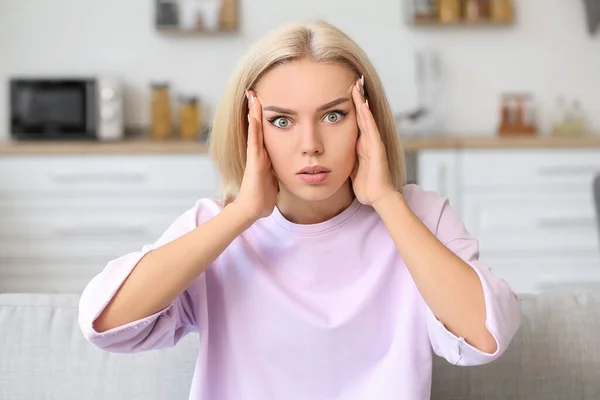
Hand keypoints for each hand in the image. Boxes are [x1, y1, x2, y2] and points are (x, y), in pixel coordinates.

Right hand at [232, 90, 278, 220]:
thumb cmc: (262, 199)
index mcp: (264, 156)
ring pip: (255, 130)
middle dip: (256, 109)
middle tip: (254, 91)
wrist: (252, 210)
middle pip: (257, 126)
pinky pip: (254, 142)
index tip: (264, 102)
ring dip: (254, 113)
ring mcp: (255, 157)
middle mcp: (258, 153)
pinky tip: (254, 116)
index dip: (263, 117)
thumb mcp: (274, 181)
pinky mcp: (255, 162)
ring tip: (253, 96)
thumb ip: (277, 173)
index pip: (264, 132)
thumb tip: (286, 171)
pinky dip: (254, 128)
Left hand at [350, 77, 395, 205]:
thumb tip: (332, 154)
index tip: (345, 90)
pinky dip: (367, 116)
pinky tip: (363, 104)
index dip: (352, 105)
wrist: (378, 197)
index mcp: (361, 144)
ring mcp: (374, 143)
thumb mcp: (350, 167)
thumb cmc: (366, 185)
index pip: (356, 120)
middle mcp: (369, 140)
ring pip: (367, 117)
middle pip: (362, 113)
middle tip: (355, 78)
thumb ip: (345, 158)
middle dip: (358, 96)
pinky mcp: (377, 148)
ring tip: (358, 84)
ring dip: (363, 100)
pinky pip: (371, 129)